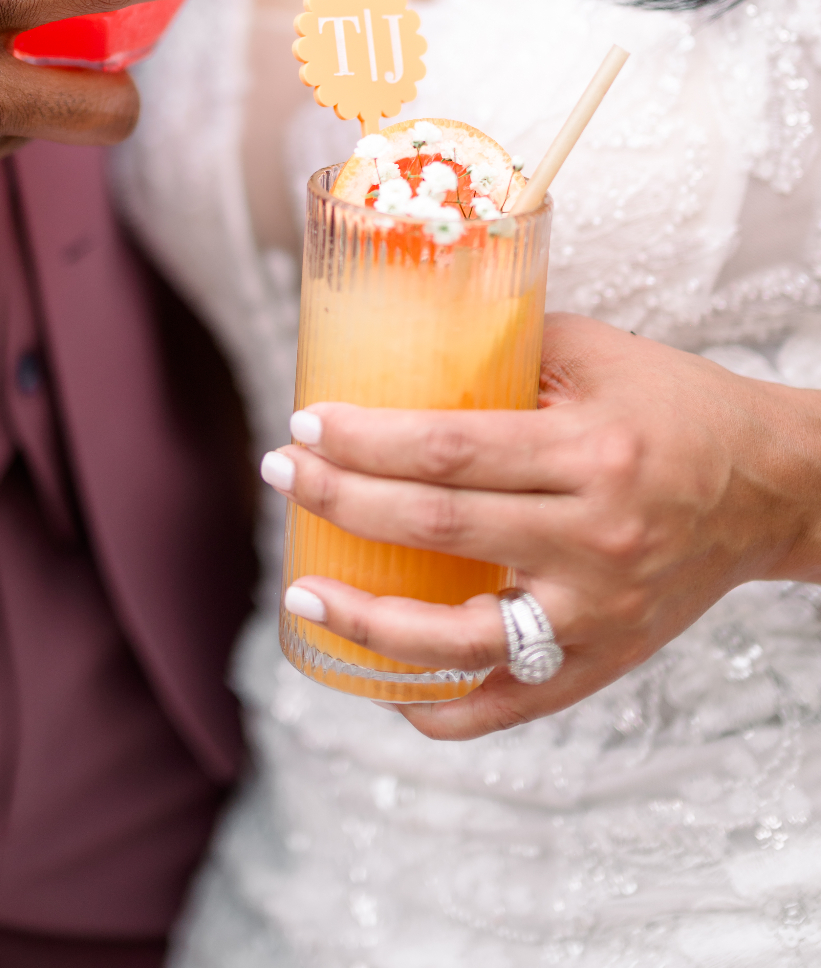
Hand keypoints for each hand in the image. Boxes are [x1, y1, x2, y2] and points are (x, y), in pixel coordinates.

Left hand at [263, 314, 820, 738]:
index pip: (450, 451)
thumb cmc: (675, 408)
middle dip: (341, 500)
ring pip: (459, 638)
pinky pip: (505, 703)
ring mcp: (596, 613)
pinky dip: (436, 703)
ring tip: (301, 592)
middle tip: (281, 474)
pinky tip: (379, 677)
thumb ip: (501, 349)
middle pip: (438, 527)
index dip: (364, 441)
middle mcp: (594, 539)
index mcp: (591, 453)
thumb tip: (395, 347)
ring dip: (367, 619)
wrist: (770, 488)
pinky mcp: (601, 662)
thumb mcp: (595, 354)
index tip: (306, 426)